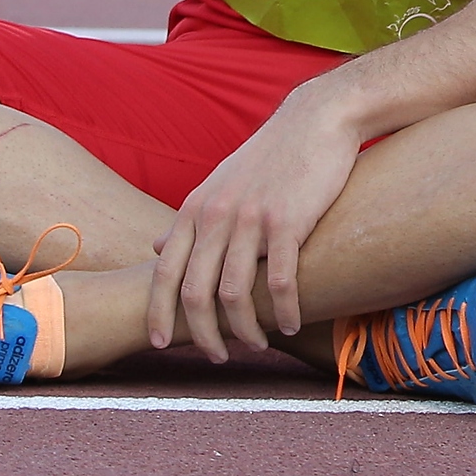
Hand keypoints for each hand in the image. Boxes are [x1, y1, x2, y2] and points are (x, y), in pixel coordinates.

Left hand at [147, 86, 361, 360]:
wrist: (317, 119)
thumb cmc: (271, 154)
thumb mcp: (219, 182)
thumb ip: (189, 219)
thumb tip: (158, 248)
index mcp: (195, 208)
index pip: (164, 273)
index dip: (158, 313)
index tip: (161, 343)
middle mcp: (216, 216)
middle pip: (195, 292)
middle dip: (202, 334)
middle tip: (217, 356)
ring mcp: (251, 220)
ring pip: (235, 294)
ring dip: (245, 329)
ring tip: (257, 344)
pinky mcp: (289, 222)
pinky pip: (280, 282)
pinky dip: (284, 311)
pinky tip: (292, 323)